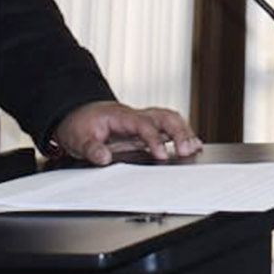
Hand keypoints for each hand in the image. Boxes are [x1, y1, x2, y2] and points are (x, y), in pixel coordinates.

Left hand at [52, 101, 202, 164]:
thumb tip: (104, 157)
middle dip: (179, 132)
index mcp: (122, 117)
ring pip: (170, 119)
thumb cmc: (81, 125)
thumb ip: (91, 148)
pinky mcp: (147, 129)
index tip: (162, 155)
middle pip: (164, 117)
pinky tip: (194, 146)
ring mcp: (144, 121)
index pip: (143, 125)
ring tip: (195, 148)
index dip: (154, 139)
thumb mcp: (78, 138)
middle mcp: (137, 116)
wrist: (79, 116)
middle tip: (187, 150)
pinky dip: (184, 135)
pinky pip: (169, 127)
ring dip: (184, 132)